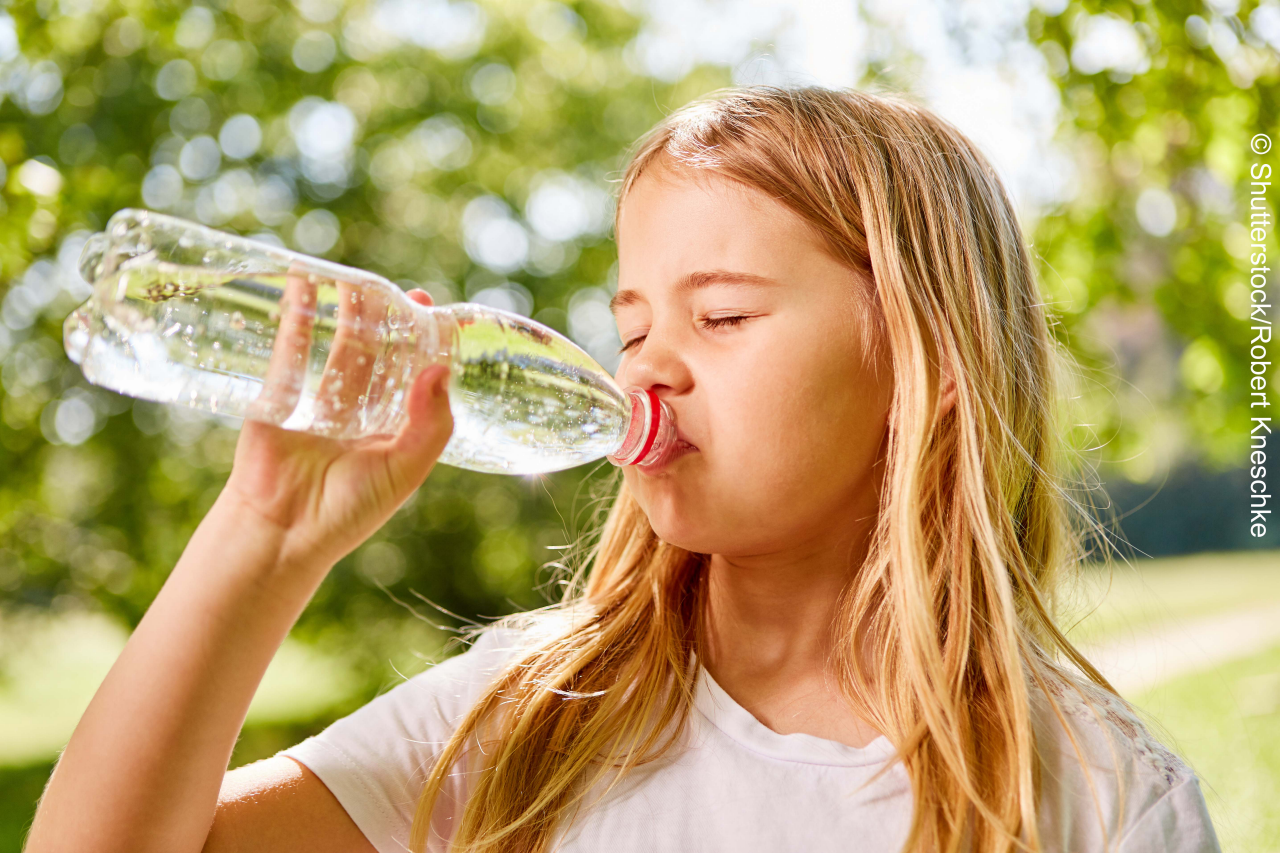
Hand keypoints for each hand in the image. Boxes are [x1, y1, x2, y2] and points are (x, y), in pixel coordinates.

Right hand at [222, 286, 452, 569]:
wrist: (283, 533)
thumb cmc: (348, 511)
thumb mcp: (404, 470)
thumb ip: (430, 425)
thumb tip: (441, 369)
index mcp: (391, 429)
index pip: (411, 375)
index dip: (420, 342)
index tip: (428, 308)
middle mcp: (357, 413)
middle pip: (376, 354)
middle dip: (384, 320)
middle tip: (392, 287)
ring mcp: (317, 404)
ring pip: (337, 348)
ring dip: (344, 313)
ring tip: (353, 278)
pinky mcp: (278, 399)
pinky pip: (290, 352)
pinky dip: (296, 320)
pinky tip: (303, 289)